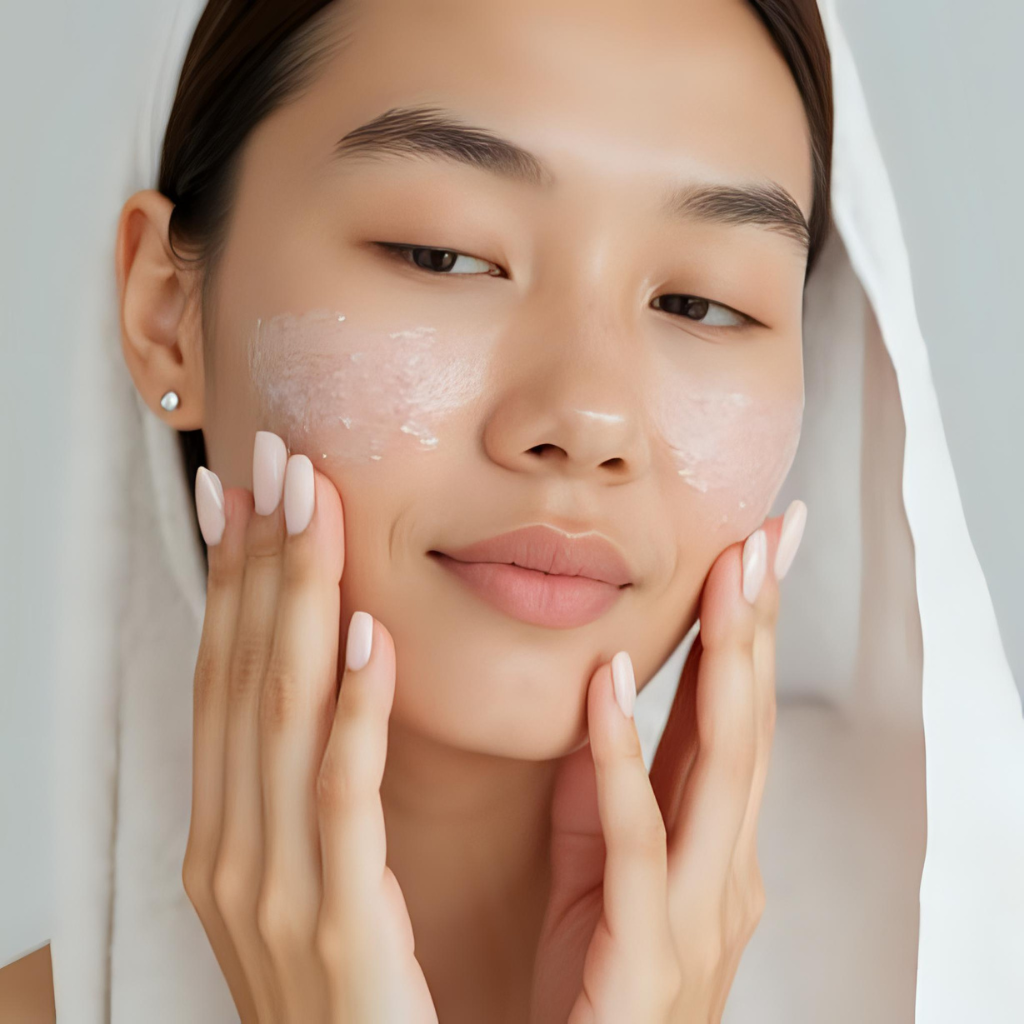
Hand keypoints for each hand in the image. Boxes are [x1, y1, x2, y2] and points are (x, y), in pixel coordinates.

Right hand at [182, 431, 436, 1023]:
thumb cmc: (360, 987)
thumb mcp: (321, 870)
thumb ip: (324, 777)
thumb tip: (341, 663)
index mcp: (230, 833)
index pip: (228, 678)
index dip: (236, 579)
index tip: (247, 491)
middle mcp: (231, 852)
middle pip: (243, 676)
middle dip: (261, 562)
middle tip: (280, 459)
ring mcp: (270, 894)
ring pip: (278, 716)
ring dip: (297, 602)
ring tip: (316, 507)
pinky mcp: (333, 933)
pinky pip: (339, 800)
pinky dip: (349, 713)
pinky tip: (368, 635)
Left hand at [530, 502, 807, 1023]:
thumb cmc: (586, 978)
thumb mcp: (592, 860)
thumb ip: (605, 783)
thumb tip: (600, 696)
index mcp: (713, 846)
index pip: (736, 715)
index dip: (747, 629)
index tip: (755, 548)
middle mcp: (725, 871)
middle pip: (748, 724)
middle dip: (758, 625)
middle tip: (763, 536)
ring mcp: (699, 915)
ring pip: (722, 769)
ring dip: (724, 665)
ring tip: (725, 578)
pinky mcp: (649, 956)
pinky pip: (637, 843)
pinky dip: (625, 758)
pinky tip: (609, 683)